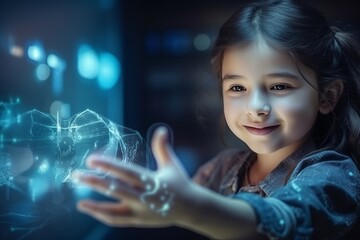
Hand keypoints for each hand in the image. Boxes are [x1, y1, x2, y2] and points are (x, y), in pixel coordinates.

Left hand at [72, 126, 192, 226]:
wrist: (191, 208)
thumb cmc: (180, 183)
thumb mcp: (172, 164)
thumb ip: (162, 147)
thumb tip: (161, 129)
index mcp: (151, 181)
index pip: (125, 172)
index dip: (108, 165)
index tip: (91, 160)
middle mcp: (144, 197)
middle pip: (115, 189)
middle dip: (94, 182)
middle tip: (75, 175)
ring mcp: (140, 212)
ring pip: (113, 209)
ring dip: (95, 205)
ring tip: (79, 200)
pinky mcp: (138, 220)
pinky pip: (117, 219)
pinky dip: (102, 215)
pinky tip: (90, 209)